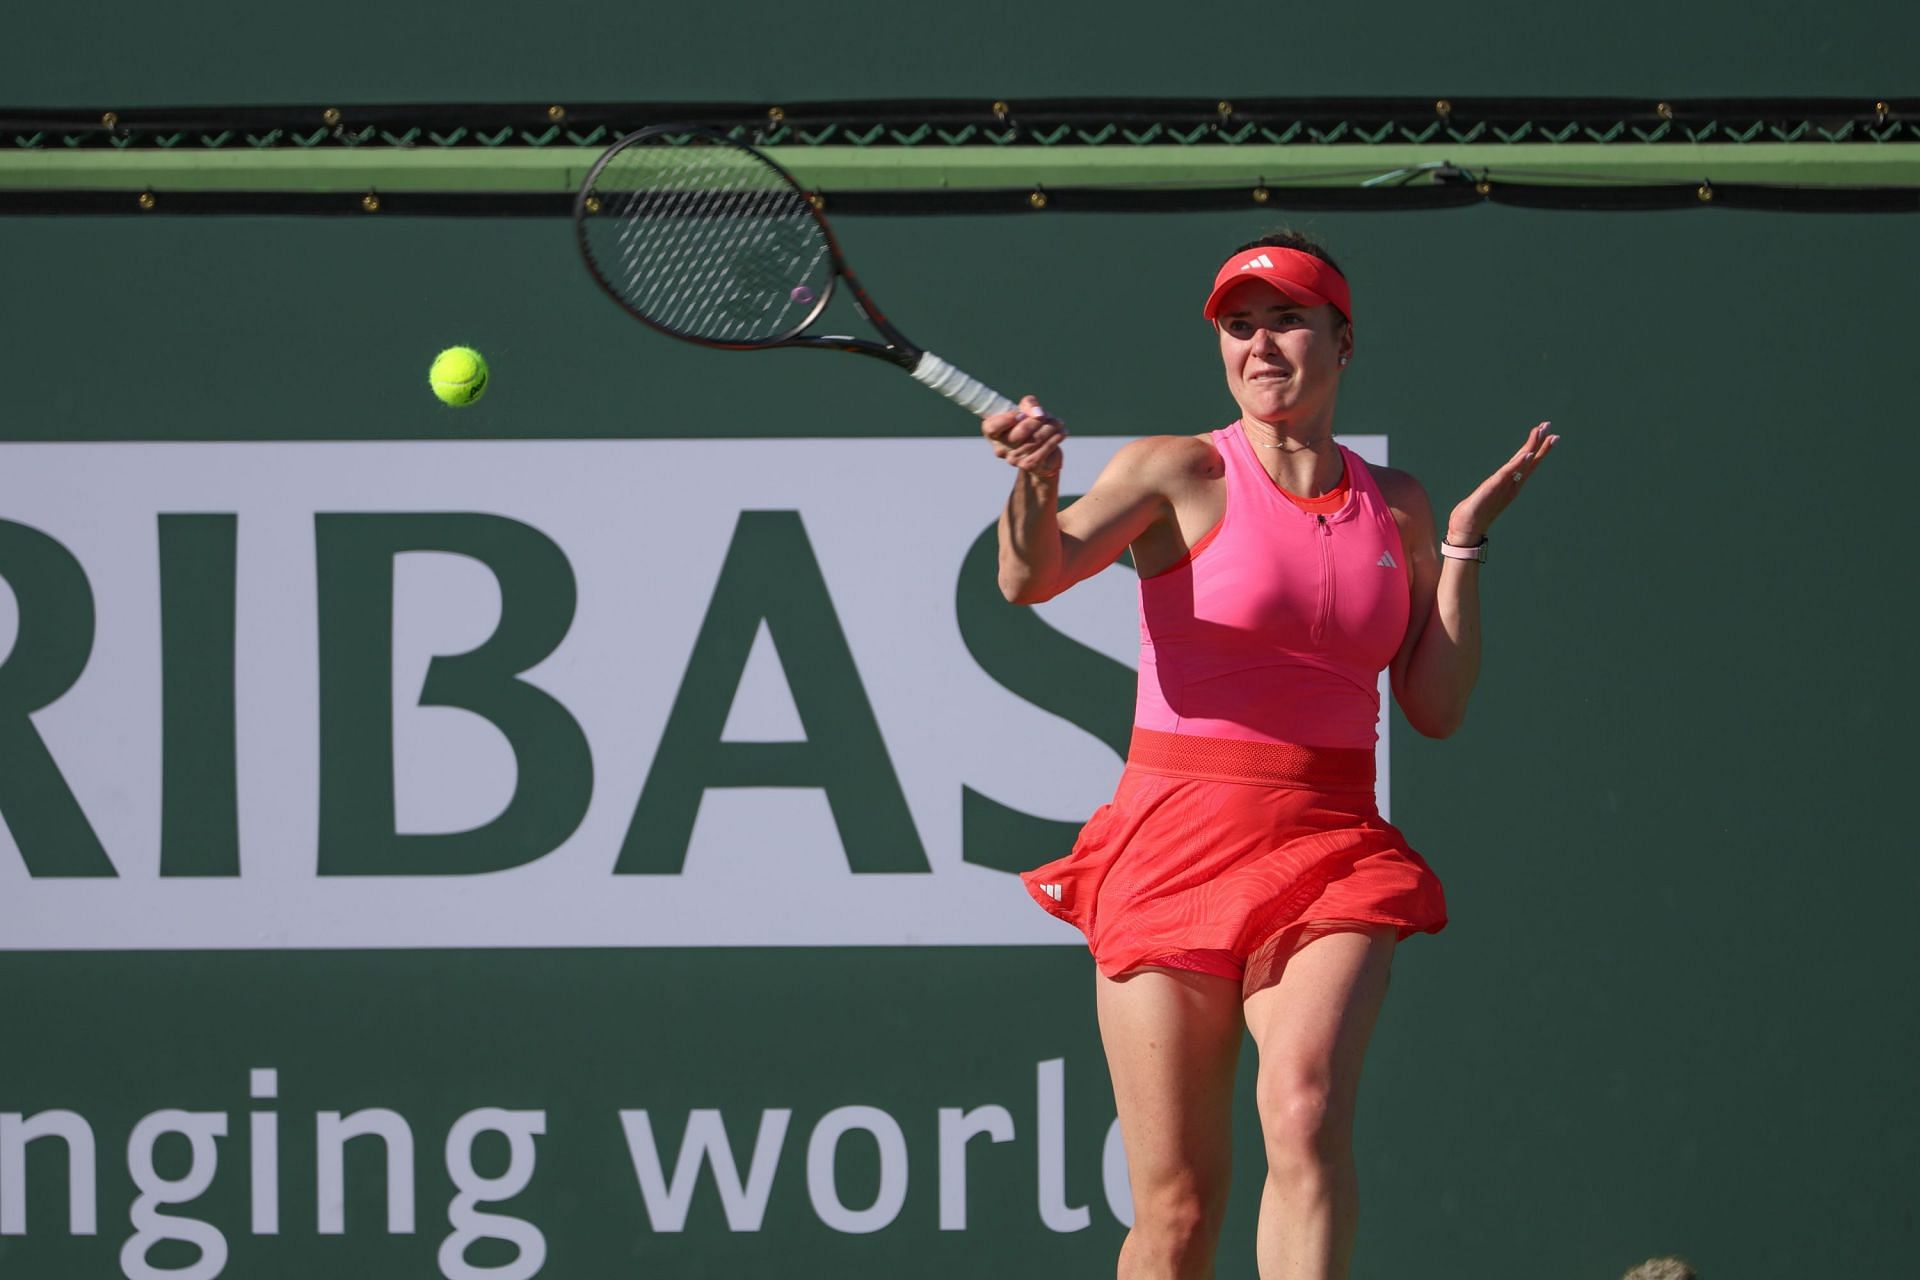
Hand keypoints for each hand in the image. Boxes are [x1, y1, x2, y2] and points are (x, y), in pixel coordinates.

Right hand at [981, 395, 1066, 476]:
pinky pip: (1043, 450)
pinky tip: (1061, 432)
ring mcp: (1014, 459)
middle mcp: (1000, 448)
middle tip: (1045, 416)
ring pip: (1034, 441)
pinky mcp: (1029, 465)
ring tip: (1058, 422)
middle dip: (1035, 422)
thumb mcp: (1027, 409)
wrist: (1041, 451)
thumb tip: (1038, 413)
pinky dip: (1055, 439)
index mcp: (993, 433)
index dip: (1006, 420)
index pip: (992, 428)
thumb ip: (1028, 404)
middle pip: (1018, 434)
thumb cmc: (1031, 425)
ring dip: (1050, 428)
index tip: (1020, 414)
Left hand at [1446, 422, 1558, 542]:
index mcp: (1510, 485)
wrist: (1465, 532)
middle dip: (1539, 443)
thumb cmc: (1474, 514)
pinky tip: (1527, 454)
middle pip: (1529, 460)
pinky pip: (1507, 473)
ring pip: (1521, 464)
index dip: (1539, 449)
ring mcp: (1504, 487)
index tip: (1551, 435)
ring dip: (1532, 447)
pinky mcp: (1492, 489)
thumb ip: (1494, 488)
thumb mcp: (1487, 495)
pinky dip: (1518, 464)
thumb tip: (1499, 482)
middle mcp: (1511, 485)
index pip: (1528, 463)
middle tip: (1549, 426)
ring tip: (1541, 433)